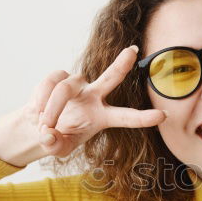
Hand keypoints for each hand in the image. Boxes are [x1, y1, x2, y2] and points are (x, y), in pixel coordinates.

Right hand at [30, 45, 166, 157]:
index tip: (164, 115)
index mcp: (103, 117)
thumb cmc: (57, 137)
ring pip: (64, 89)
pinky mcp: (60, 76)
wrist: (37, 125)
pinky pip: (49, 84)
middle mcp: (94, 97)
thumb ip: (55, 146)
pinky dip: (40, 100)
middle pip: (111, 77)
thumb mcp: (58, 149)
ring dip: (51, 109)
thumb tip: (48, 135)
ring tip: (44, 124)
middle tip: (133, 51)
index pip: (126, 116)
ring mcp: (78, 85)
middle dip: (122, 64)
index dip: (144, 117)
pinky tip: (37, 111)